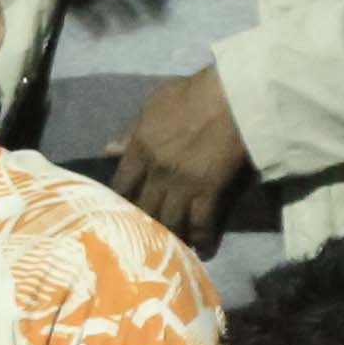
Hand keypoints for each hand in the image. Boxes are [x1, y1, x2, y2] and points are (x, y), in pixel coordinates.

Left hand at [105, 64, 250, 244]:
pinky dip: (203, 240)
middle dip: (143, 228)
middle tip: (147, 241)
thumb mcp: (154, 104)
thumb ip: (131, 131)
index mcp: (140, 148)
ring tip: (174, 250)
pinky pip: (202, 223)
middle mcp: (157, 171)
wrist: (235, 94)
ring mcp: (183, 184)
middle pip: (143, 210)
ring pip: (169, 221)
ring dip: (172, 238)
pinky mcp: (210, 190)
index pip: (121, 186)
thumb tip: (108, 150)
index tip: (122, 214)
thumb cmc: (195, 93)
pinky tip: (204, 251)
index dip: (120, 204)